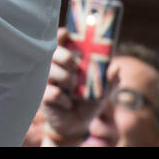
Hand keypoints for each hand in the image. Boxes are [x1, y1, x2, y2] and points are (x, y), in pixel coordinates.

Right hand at [38, 26, 103, 143]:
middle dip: (67, 58)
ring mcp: (46, 79)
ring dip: (66, 79)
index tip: (68, 34)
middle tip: (76, 67)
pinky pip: (52, 92)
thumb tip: (116, 69)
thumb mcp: (102, 91)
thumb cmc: (88, 101)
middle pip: (53, 52)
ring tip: (74, 89)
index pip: (59, 40)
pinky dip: (64, 99)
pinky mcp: (42, 95)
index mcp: (67, 60)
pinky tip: (67, 103)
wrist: (77, 124)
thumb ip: (109, 80)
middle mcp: (54, 66)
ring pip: (51, 71)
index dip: (62, 34)